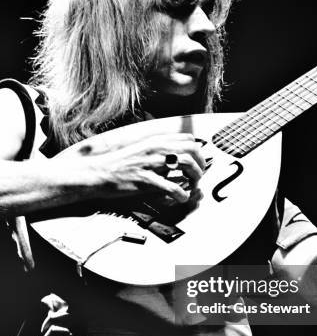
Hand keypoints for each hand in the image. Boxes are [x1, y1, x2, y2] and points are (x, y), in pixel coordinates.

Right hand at [82, 133, 204, 203]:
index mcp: (155, 140)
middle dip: (200, 163)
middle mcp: (156, 148)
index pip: (188, 138)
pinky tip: (181, 198)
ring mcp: (151, 163)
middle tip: (197, 175)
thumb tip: (177, 156)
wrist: (98, 172)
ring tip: (192, 185)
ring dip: (195, 176)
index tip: (198, 162)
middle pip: (192, 148)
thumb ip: (159, 151)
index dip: (197, 150)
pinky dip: (181, 194)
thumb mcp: (141, 150)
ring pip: (186, 163)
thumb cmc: (120, 164)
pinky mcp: (146, 180)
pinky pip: (172, 186)